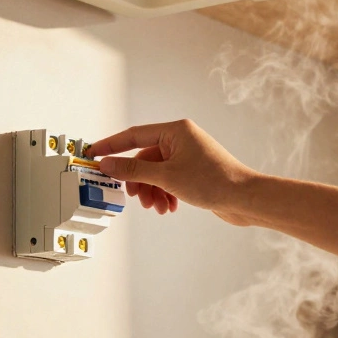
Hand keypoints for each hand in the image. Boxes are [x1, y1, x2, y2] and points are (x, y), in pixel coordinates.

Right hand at [89, 119, 258, 223]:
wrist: (244, 199)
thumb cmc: (214, 181)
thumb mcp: (166, 176)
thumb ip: (133, 169)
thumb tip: (108, 163)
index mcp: (175, 130)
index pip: (133, 135)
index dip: (111, 145)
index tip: (92, 153)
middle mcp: (181, 139)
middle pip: (144, 158)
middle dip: (139, 180)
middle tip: (135, 197)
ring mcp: (187, 155)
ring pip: (156, 172)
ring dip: (152, 191)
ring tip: (157, 207)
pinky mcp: (193, 171)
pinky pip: (168, 180)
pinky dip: (164, 194)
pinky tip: (169, 207)